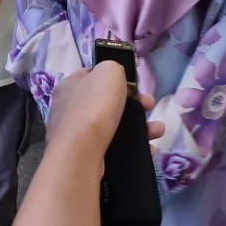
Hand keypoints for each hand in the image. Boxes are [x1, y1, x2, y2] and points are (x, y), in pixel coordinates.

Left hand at [47, 64, 165, 163]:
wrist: (81, 153)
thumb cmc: (95, 106)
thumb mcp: (109, 70)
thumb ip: (114, 68)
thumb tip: (115, 77)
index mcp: (69, 86)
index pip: (92, 76)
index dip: (114, 78)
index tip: (132, 85)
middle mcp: (68, 110)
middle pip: (107, 102)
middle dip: (134, 104)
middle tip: (149, 106)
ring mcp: (76, 136)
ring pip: (114, 127)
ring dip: (139, 127)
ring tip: (156, 131)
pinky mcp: (85, 157)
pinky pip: (113, 149)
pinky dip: (132, 148)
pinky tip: (147, 148)